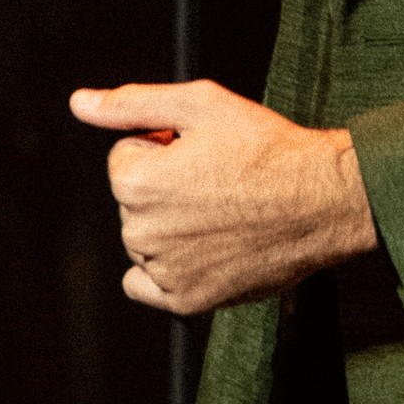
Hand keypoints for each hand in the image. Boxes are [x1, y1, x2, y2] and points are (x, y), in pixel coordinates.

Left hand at [68, 80, 376, 314]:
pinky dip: (165, 267)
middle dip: (165, 184)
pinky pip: (145, 284)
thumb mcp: (201, 104)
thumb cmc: (268, 149)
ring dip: (169, 222)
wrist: (323, 200)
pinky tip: (204, 246)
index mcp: (137, 182)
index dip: (163, 145)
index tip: (201, 149)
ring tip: (222, 208)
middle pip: (133, 199)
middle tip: (218, 176)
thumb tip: (80, 102)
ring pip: (143, 238)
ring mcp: (163, 271)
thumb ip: (132, 103)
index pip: (125, 156)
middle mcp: (141, 232)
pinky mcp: (186, 301)